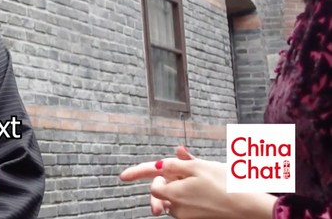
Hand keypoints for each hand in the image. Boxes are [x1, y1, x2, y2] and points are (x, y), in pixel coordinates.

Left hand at [119, 146, 274, 218]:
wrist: (250, 208)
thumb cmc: (227, 185)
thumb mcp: (201, 166)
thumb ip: (178, 163)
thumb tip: (165, 159)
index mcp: (175, 193)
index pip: (152, 182)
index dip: (136, 174)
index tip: (122, 176)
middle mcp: (178, 208)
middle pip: (162, 191)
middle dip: (166, 180)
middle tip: (180, 169)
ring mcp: (188, 216)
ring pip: (174, 199)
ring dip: (178, 188)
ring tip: (198, 179)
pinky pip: (186, 206)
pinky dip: (188, 196)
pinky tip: (204, 189)